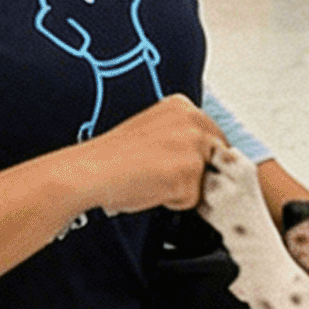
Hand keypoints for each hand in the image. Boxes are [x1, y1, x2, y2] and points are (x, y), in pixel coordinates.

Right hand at [80, 95, 222, 215]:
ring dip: (184, 189)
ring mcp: (193, 147)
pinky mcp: (189, 174)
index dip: (198, 159)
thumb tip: (205, 162)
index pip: (214, 138)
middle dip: (197, 174)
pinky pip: (193, 201)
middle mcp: (193, 121)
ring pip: (206, 181)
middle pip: (217, 160)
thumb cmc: (112, 157)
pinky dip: (174, 202)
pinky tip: (151, 189)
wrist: (91, 171)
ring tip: (153, 179)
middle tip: (161, 175)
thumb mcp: (153, 132)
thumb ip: (182, 140)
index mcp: (183, 106)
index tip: (176, 165)